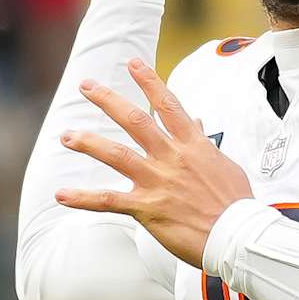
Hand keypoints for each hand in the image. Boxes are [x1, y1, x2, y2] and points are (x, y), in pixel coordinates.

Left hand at [56, 59, 253, 266]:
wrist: (237, 236)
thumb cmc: (236, 204)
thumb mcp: (224, 165)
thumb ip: (204, 143)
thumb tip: (195, 124)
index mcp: (193, 146)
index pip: (168, 105)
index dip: (149, 82)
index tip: (133, 64)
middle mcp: (172, 158)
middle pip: (135, 120)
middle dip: (108, 100)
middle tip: (86, 86)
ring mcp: (158, 181)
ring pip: (116, 154)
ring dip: (89, 143)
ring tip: (67, 136)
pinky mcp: (148, 208)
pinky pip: (109, 200)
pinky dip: (83, 199)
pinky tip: (62, 195)